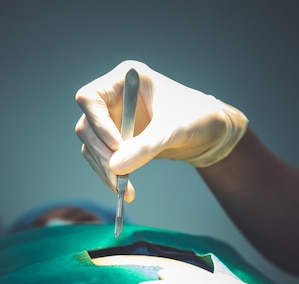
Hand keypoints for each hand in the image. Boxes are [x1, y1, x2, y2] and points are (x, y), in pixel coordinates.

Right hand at [75, 60, 247, 201]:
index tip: (116, 146)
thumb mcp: (174, 130)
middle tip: (118, 176)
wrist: (211, 132)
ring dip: (104, 169)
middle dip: (101, 153)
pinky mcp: (117, 139)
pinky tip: (124, 190)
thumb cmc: (198, 118)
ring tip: (124, 190)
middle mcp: (114, 96)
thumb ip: (146, 146)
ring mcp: (114, 118)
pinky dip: (110, 175)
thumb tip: (114, 167)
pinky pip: (102, 158)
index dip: (98, 123)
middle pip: (87, 125)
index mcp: (127, 79)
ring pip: (91, 145)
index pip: (90, 98)